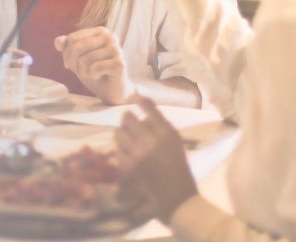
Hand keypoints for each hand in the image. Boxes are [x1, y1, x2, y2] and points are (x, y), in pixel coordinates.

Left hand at [54, 27, 134, 104]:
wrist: (112, 91)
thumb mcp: (77, 59)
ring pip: (85, 59)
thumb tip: (57, 41)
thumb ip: (67, 48)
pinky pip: (94, 68)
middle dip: (75, 63)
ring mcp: (116, 49)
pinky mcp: (119, 63)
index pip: (72, 38)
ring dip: (84, 71)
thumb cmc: (95, 72)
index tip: (72, 64)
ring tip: (94, 74)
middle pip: (78, 47)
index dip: (67, 54)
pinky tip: (101, 76)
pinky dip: (93, 75)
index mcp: (100, 31)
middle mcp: (110, 36)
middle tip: (82, 71)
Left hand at [114, 96, 197, 222]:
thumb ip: (160, 126)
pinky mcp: (128, 167)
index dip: (140, 100)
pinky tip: (125, 151)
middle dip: (127, 117)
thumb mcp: (175, 141)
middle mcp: (151, 139)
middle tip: (127, 118)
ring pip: (119, 132)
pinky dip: (120, 149)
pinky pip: (117, 151)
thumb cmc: (178, 166)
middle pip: (129, 118)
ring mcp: (137, 154)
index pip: (149, 107)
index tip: (136, 98)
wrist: (177, 196)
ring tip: (124, 134)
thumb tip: (142, 114)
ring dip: (121, 131)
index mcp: (166, 131)